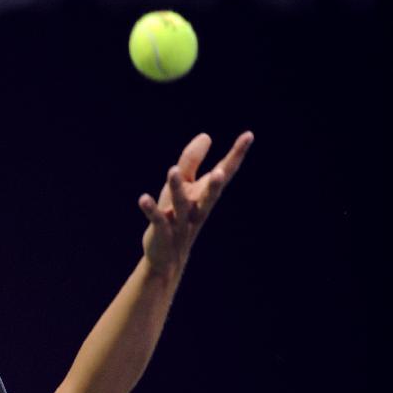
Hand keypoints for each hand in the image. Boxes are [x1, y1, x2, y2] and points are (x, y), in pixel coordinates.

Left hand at [139, 131, 253, 274]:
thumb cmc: (177, 216)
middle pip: (209, 196)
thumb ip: (192, 161)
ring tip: (173, 170)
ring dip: (177, 188)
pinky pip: (157, 220)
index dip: (237, 155)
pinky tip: (143, 198)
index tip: (249, 135)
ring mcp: (180, 223)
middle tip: (220, 172)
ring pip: (181, 205)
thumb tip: (206, 136)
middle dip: (214, 185)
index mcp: (205, 196)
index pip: (224, 173)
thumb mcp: (184, 187)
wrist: (166, 257)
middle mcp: (197, 210)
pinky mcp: (161, 233)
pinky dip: (151, 210)